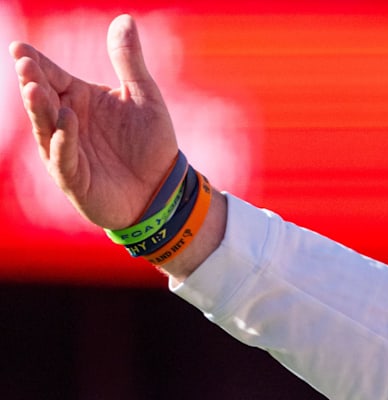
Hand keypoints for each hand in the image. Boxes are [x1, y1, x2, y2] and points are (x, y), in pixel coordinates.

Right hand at [12, 14, 177, 229]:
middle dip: (32, 81)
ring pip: (46, 127)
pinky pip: (65, 158)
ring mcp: (66, 151)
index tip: (19, 48)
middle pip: (42, 98)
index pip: (51, 75)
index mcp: (77, 98)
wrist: (163, 188)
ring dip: (39, 109)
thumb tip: (124, 18)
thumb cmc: (149, 143)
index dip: (34, 63)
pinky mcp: (75, 178)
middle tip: (24, 64)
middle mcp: (65, 122)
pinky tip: (67, 121)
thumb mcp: (143, 95)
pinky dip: (64, 141)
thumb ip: (129, 60)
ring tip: (34, 88)